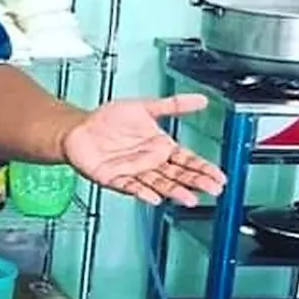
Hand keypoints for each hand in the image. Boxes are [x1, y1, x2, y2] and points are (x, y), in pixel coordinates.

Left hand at [63, 94, 225, 206]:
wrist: (79, 129)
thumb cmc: (108, 120)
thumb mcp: (145, 107)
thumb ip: (173, 105)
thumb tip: (201, 100)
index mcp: (159, 147)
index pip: (187, 160)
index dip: (204, 168)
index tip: (219, 177)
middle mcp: (149, 162)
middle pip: (178, 175)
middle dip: (196, 182)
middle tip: (214, 190)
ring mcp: (133, 172)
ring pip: (158, 184)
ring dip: (174, 192)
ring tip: (190, 198)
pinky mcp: (114, 178)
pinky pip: (131, 187)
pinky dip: (143, 192)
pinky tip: (155, 197)